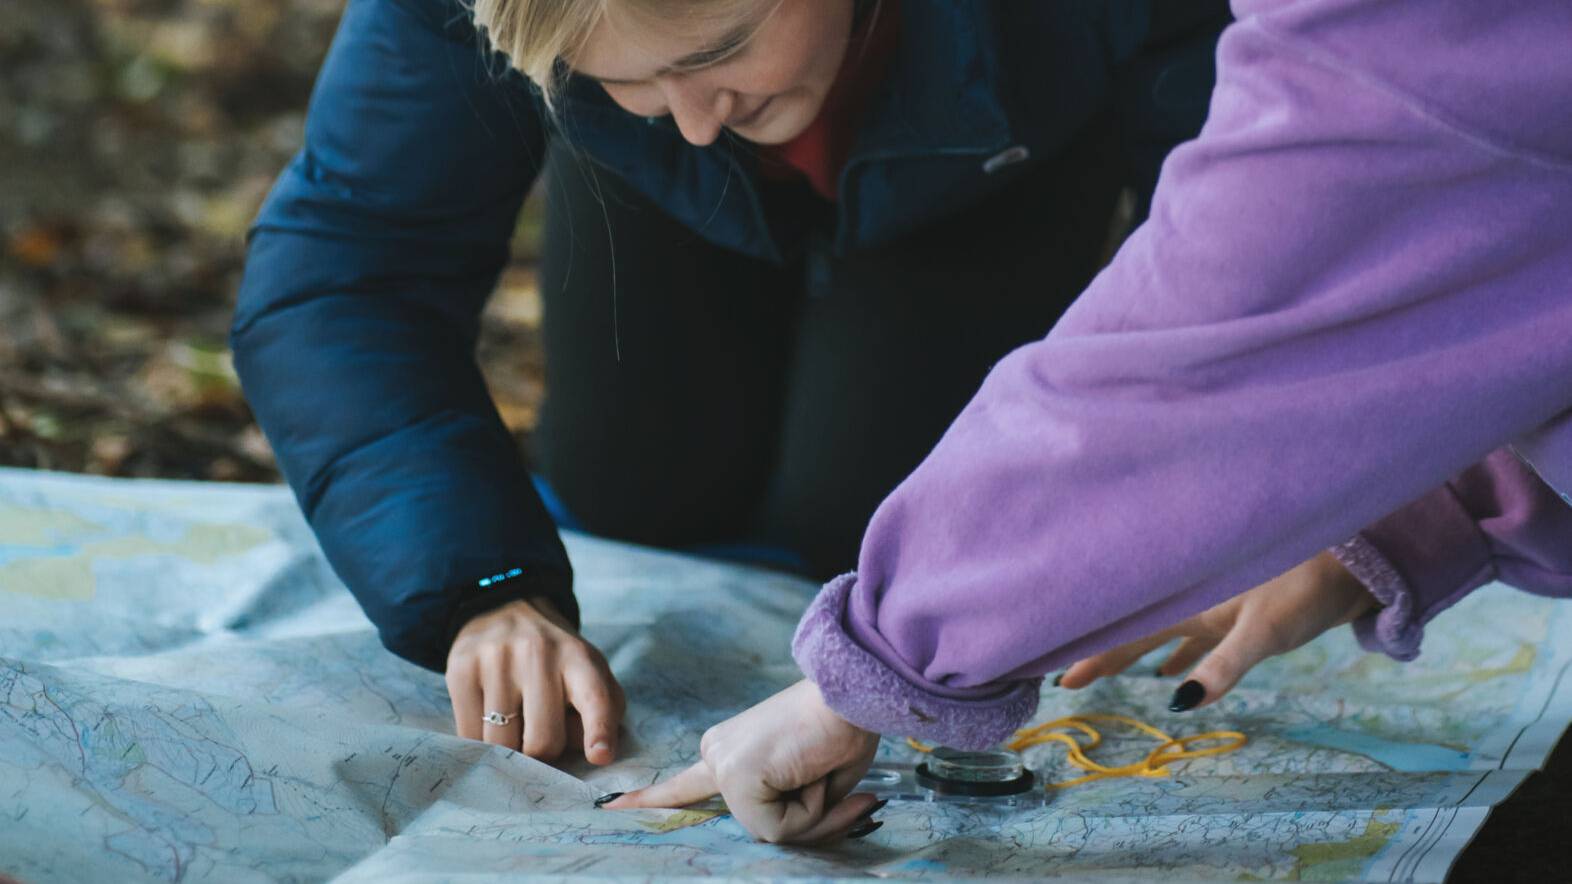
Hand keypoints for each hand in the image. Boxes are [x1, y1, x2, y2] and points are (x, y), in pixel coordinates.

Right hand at [446, 596, 625, 763]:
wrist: (503, 608)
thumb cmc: (555, 658)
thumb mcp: (590, 673)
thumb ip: (603, 713)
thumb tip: (591, 753)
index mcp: (579, 658)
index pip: (594, 697)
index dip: (599, 730)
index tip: (599, 756)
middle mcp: (538, 653)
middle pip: (542, 741)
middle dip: (543, 753)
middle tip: (541, 735)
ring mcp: (496, 659)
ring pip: (501, 744)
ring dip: (509, 748)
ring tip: (514, 723)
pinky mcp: (461, 668)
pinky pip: (469, 735)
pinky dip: (480, 740)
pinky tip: (487, 718)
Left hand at [605, 679, 881, 843]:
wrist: (853, 692)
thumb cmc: (844, 727)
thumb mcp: (816, 780)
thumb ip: (796, 811)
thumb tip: (795, 831)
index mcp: (730, 749)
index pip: (684, 784)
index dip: (651, 799)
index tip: (611, 805)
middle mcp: (717, 754)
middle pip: (759, 825)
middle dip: (807, 817)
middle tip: (829, 776)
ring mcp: (723, 763)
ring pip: (772, 830)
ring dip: (814, 813)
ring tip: (823, 767)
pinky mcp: (736, 774)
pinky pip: (779, 827)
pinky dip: (811, 811)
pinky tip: (814, 772)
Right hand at [1060, 551, 1377, 708]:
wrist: (1349, 566)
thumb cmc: (1303, 594)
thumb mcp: (1262, 633)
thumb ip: (1222, 667)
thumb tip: (1182, 702)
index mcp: (1187, 600)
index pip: (1127, 631)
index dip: (1092, 652)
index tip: (1057, 672)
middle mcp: (1190, 599)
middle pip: (1133, 629)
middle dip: (1100, 651)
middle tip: (1065, 677)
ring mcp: (1210, 604)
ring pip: (1157, 631)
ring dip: (1130, 651)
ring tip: (1102, 671)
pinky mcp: (1233, 611)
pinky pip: (1188, 635)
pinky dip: (1172, 653)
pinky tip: (1168, 674)